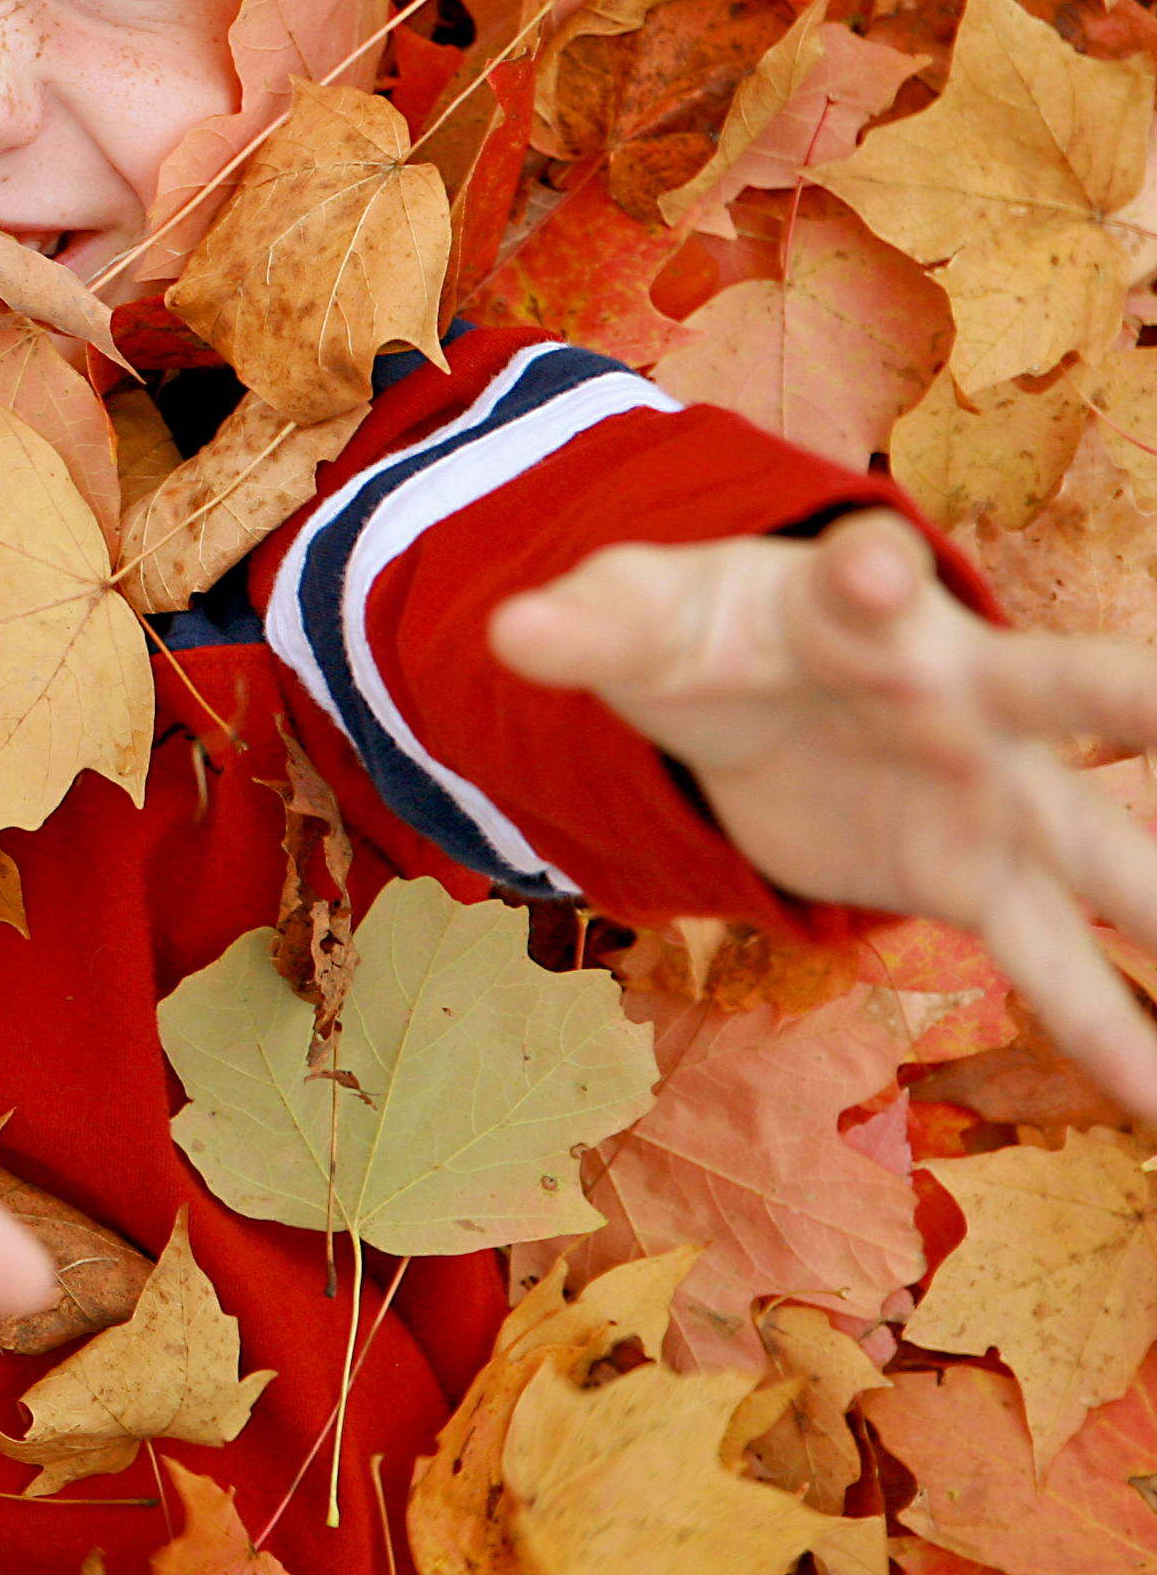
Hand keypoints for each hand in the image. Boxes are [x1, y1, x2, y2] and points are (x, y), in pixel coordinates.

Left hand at [492, 513, 1156, 1113]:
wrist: (745, 695)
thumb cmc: (702, 630)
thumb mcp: (635, 620)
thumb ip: (586, 624)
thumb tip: (509, 632)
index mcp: (858, 607)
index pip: (871, 574)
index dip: (872, 574)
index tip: (874, 570)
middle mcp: (959, 692)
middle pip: (1069, 689)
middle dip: (1143, 699)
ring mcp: (989, 790)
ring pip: (1101, 849)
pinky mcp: (977, 876)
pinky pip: (1052, 960)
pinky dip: (1111, 1031)